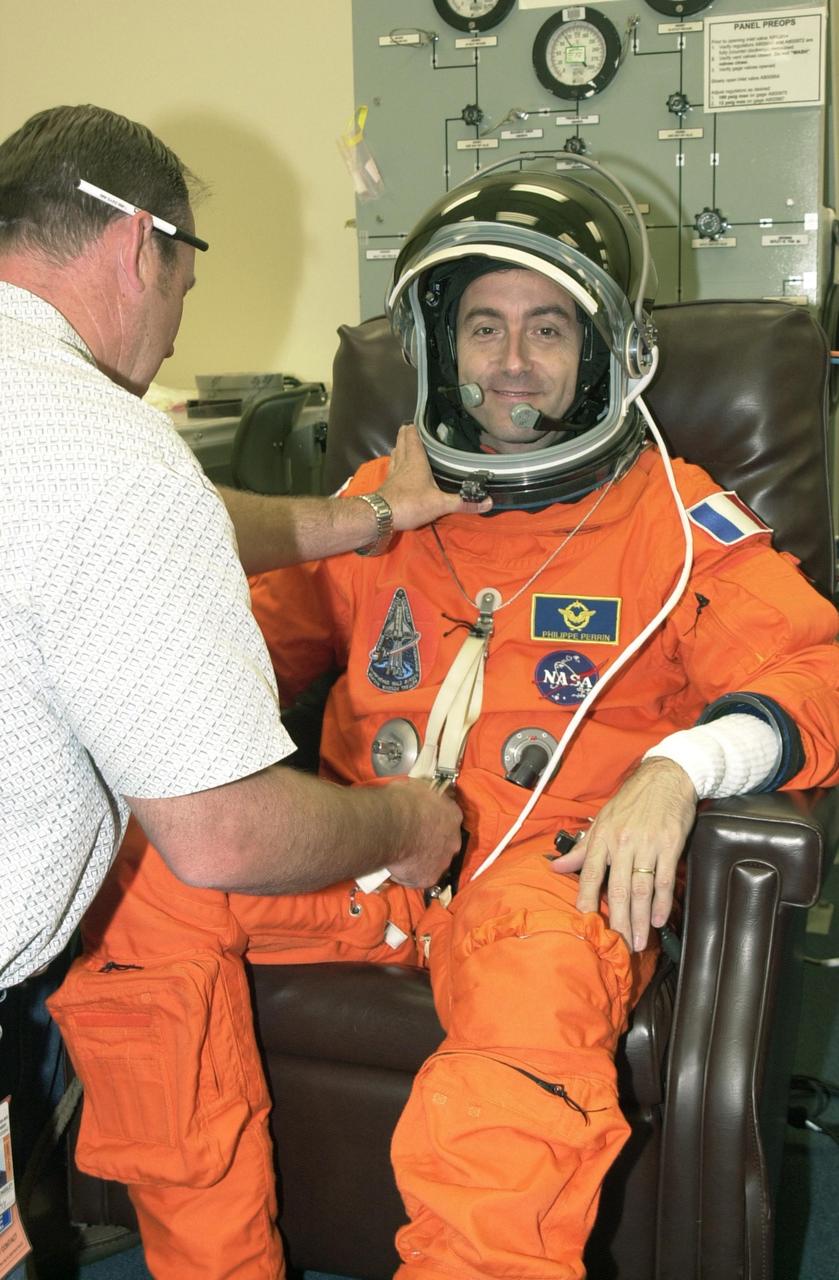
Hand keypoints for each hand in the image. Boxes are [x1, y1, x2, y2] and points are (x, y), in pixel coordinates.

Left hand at [378, 424, 491, 530]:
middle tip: (409, 427)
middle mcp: (402, 463)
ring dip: (399, 447)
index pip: (413, 438)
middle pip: (402, 442)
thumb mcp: (440, 504)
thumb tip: (489, 502)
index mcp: (416, 461)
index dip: (415, 428)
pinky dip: (394, 464)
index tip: (418, 420)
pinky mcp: (386, 485)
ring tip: (403, 444)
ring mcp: (393, 474)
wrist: (381, 517)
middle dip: (406, 434)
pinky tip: (396, 468)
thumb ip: (462, 503)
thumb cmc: (411, 504)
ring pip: (395, 454)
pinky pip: (391, 469)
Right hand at [384, 778, 463, 887]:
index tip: (424, 822)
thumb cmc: (401, 803)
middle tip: (413, 840)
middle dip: (432, 843)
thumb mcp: (418, 786)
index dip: (436, 821)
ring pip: (434, 862)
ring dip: (422, 860)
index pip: (449, 819)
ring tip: (403, 855)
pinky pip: (419, 878)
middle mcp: (453, 839)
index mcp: (452, 814)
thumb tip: (420, 793)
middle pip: (446, 843)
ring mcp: (443, 861)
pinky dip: (409, 875)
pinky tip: (397, 868)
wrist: (392, 826)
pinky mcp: (429, 877)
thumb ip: (424, 795)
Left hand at [550, 758, 697, 952]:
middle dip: (618, 921)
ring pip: (642, 888)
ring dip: (640, 919)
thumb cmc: (632, 799)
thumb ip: (581, 848)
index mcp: (602, 837)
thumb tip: (555, 867)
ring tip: (639, 941)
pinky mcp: (670, 845)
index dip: (587, 901)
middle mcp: (622, 842)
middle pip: (618, 889)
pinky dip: (662, 902)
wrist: (666, 776)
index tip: (586, 925)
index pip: (589, 875)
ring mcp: (647, 844)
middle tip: (618, 946)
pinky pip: (665, 879)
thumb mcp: (602, 819)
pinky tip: (658, 920)